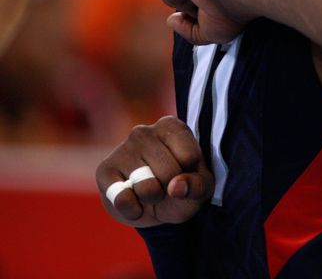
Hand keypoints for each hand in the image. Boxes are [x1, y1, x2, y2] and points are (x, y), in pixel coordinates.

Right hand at [96, 116, 212, 226]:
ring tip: (150, 191)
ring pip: (147, 188)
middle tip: (165, 185)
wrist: (151, 205)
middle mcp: (144, 132)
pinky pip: (123, 201)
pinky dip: (134, 210)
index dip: (191, 174)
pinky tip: (134, 202)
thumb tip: (175, 188)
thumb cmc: (180, 187)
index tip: (184, 171)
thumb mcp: (200, 187)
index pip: (189, 157)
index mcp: (172, 126)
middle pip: (170, 173)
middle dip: (171, 188)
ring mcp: (121, 150)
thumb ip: (197, 186)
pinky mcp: (104, 171)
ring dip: (153, 199)